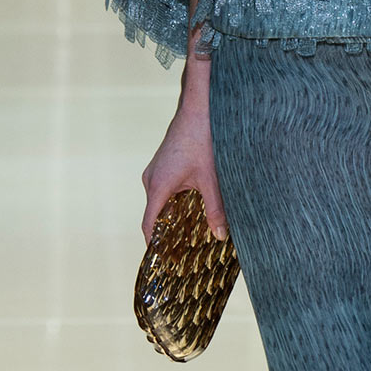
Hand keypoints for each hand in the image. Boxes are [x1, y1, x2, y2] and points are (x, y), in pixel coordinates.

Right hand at [141, 94, 227, 242]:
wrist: (199, 108)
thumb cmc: (203, 139)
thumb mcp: (212, 179)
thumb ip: (216, 209)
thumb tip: (220, 236)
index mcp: (158, 185)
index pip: (149, 224)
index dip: (154, 245)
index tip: (162, 262)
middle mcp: (152, 179)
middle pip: (155, 215)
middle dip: (168, 235)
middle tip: (183, 255)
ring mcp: (155, 172)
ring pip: (161, 203)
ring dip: (173, 218)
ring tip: (191, 236)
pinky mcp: (163, 166)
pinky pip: (165, 192)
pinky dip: (176, 204)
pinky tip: (194, 211)